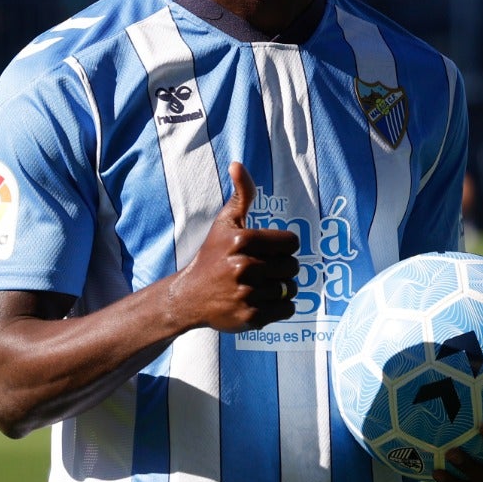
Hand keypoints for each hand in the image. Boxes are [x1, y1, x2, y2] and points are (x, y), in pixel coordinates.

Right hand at [168, 162, 300, 332]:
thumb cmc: (212, 256)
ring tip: (262, 286)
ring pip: (291, 288)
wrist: (189, 297)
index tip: (269, 251)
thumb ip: (241, 195)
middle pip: (293, 266)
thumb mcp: (225, 223)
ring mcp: (247, 294)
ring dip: (281, 288)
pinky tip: (262, 300)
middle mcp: (244, 267)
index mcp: (242, 240)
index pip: (291, 242)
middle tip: (262, 270)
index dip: (284, 246)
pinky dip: (280, 307)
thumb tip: (237, 164)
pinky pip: (288, 309)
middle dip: (282, 268)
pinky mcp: (250, 317)